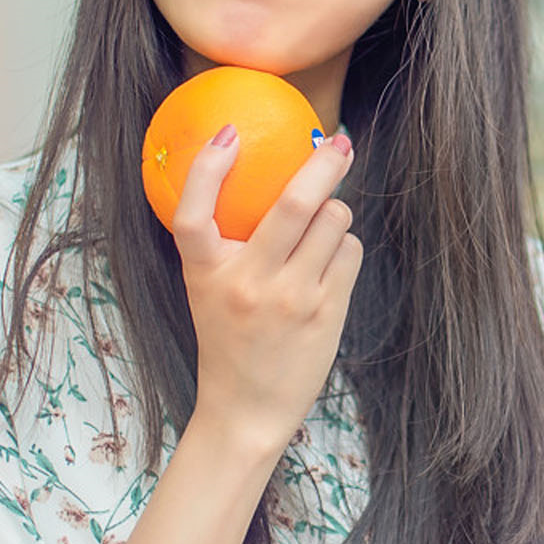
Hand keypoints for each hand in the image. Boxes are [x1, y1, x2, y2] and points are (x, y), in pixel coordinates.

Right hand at [169, 124, 362, 457]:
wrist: (245, 410)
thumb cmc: (227, 338)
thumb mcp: (207, 287)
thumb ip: (225, 241)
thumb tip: (264, 169)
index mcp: (206, 272)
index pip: (192, 211)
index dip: (207, 167)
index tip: (229, 133)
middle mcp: (247, 283)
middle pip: (293, 204)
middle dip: (324, 163)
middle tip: (338, 141)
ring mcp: (291, 299)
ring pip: (334, 221)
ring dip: (335, 213)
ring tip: (323, 227)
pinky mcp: (326, 314)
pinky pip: (350, 251)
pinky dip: (345, 246)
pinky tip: (330, 262)